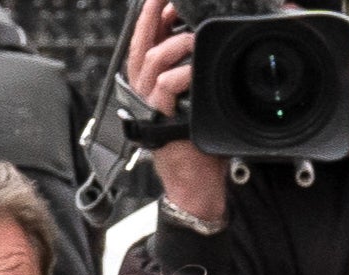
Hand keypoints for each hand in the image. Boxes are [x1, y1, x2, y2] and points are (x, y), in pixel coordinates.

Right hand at [124, 0, 225, 225]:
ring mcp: (148, 103)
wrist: (195, 184)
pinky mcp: (157, 118)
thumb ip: (196, 70)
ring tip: (194, 38)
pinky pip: (164, 86)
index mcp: (151, 80)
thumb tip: (206, 43)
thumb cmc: (198, 143)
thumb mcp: (197, 98)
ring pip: (152, 59)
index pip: (146, 37)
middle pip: (142, 41)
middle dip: (154, 15)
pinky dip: (181, 74)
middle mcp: (144, 88)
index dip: (153, 14)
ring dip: (175, 44)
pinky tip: (195, 68)